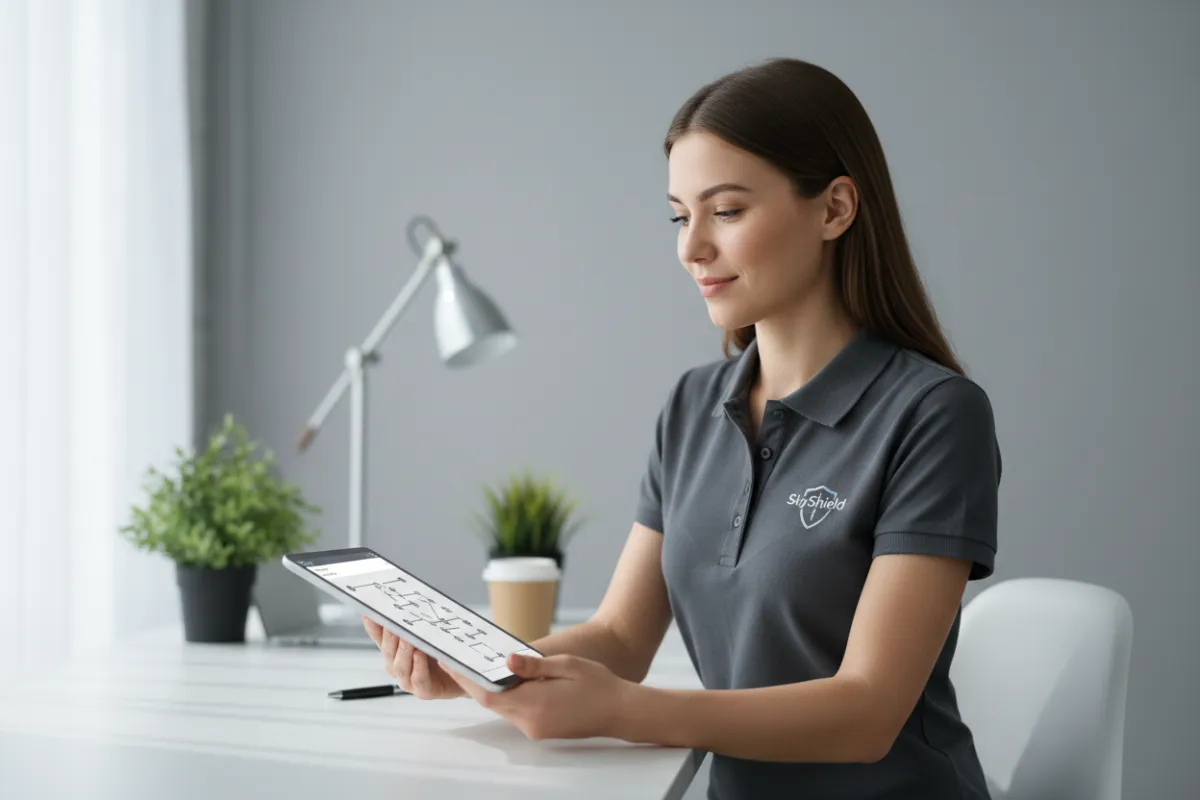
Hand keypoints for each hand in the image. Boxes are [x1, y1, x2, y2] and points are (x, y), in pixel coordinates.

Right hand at [362, 616, 464, 699]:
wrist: (462, 675)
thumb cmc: (441, 652)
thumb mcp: (428, 632)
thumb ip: (417, 621)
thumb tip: (410, 600)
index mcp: (394, 650)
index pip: (378, 635)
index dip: (372, 625)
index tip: (369, 612)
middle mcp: (396, 665)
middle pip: (388, 651)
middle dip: (390, 637)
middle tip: (395, 624)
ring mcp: (408, 680)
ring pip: (400, 666)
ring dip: (404, 652)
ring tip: (409, 640)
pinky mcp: (424, 691)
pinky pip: (418, 680)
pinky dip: (418, 668)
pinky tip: (420, 656)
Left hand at [443, 651, 635, 740]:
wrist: (621, 711)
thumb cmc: (598, 684)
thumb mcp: (566, 665)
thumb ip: (533, 665)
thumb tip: (505, 660)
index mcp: (535, 704)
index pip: (489, 695)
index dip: (466, 680)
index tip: (449, 664)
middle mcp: (531, 722)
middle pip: (492, 703)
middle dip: (473, 683)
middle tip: (455, 662)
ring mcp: (536, 730)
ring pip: (503, 708)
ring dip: (490, 691)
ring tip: (477, 668)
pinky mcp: (541, 731)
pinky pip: (516, 713)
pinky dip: (507, 698)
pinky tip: (506, 683)